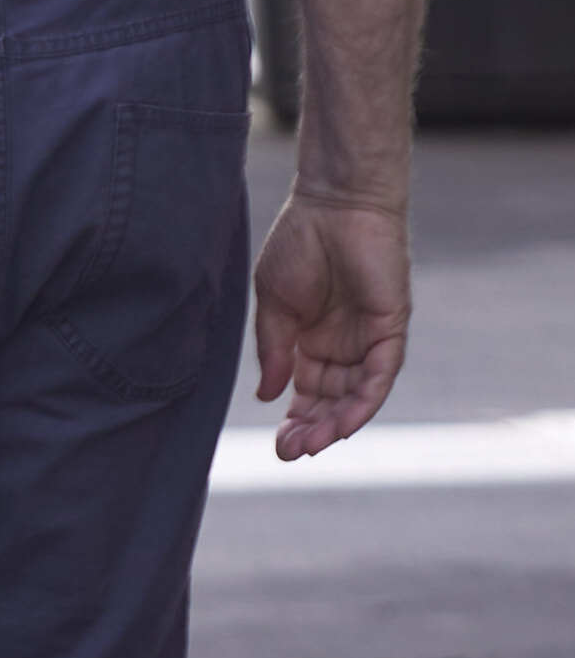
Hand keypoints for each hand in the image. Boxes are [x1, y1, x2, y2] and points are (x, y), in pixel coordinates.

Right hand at [252, 188, 410, 458]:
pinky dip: (364, 401)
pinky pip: (381, 374)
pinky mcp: (391, 328)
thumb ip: (273, 349)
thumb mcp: (273, 304)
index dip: (293, 418)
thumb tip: (266, 394)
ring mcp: (368, 338)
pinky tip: (343, 422)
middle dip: (310, 428)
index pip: (306, 391)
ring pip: (356, 394)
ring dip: (335, 422)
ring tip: (310, 444)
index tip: (277, 443)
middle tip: (289, 452)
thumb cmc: (298, 243)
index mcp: (311, 339)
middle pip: (330, 399)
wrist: (334, 204)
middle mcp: (343, 345)